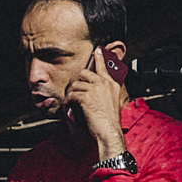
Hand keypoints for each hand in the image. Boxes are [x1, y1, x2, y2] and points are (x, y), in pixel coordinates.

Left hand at [60, 47, 129, 161]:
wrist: (109, 131)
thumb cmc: (110, 121)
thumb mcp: (113, 102)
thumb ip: (105, 92)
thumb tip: (91, 88)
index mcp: (112, 84)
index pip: (103, 66)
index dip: (99, 58)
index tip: (96, 50)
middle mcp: (104, 83)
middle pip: (84, 73)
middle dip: (76, 81)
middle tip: (73, 89)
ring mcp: (94, 89)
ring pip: (75, 85)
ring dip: (71, 94)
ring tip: (71, 103)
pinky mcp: (85, 96)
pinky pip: (71, 95)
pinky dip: (68, 102)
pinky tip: (70, 107)